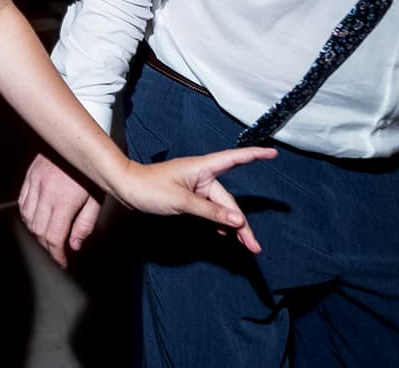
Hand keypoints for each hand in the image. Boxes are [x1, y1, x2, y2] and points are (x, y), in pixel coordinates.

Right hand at [19, 154, 103, 265]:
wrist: (80, 139)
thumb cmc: (92, 168)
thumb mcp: (96, 198)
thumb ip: (85, 223)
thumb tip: (74, 244)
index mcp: (64, 201)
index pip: (54, 237)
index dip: (57, 254)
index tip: (61, 260)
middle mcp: (46, 193)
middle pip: (38, 230)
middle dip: (47, 245)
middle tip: (57, 251)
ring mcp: (35, 183)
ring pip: (27, 218)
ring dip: (36, 231)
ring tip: (47, 236)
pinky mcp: (30, 176)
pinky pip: (22, 202)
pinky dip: (26, 215)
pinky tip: (35, 219)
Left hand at [108, 147, 276, 253]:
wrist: (126, 188)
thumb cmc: (149, 188)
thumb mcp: (182, 201)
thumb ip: (211, 212)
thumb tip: (238, 221)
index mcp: (203, 168)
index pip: (234, 159)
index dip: (255, 155)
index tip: (273, 153)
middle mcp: (202, 177)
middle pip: (229, 201)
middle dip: (241, 223)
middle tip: (253, 246)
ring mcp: (196, 188)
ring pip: (220, 209)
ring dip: (232, 226)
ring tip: (246, 245)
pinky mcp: (189, 198)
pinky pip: (210, 211)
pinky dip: (218, 223)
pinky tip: (225, 235)